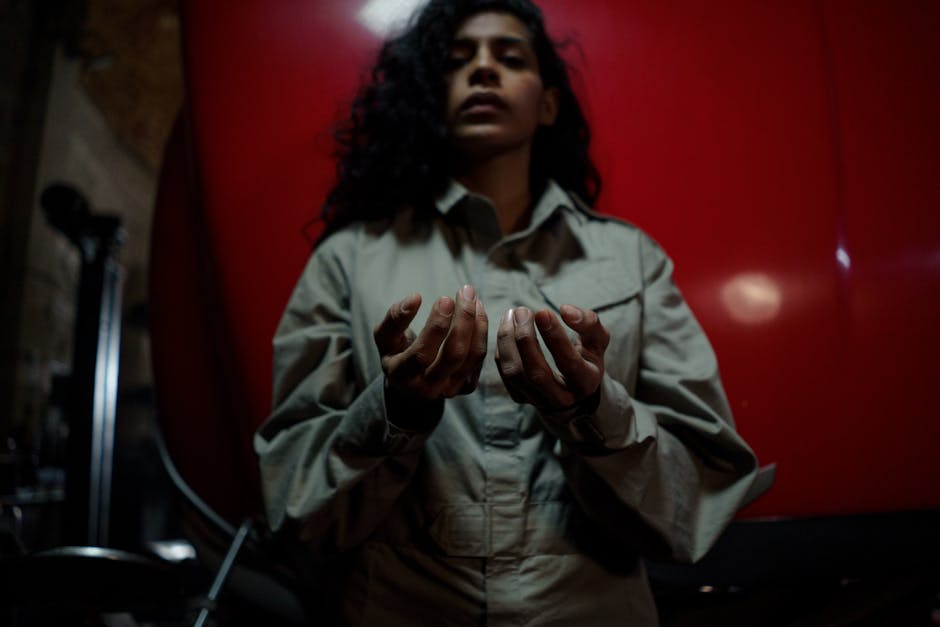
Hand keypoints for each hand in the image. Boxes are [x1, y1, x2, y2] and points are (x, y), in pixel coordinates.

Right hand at [373, 285, 487, 400]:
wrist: (408, 385)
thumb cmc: (395, 353)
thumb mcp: (385, 337)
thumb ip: (394, 318)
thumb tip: (415, 297)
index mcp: (402, 376)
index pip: (422, 353)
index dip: (436, 326)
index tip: (445, 298)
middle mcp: (427, 388)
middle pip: (453, 354)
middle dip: (463, 320)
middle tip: (466, 292)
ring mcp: (449, 390)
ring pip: (472, 356)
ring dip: (478, 324)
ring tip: (475, 299)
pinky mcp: (465, 387)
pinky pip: (480, 359)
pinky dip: (482, 333)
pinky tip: (478, 314)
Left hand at [495, 304, 608, 413]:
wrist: (573, 386)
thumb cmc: (586, 356)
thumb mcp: (597, 340)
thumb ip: (589, 323)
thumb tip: (566, 310)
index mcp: (585, 382)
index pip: (569, 362)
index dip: (554, 337)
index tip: (542, 311)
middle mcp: (562, 397)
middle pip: (537, 373)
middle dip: (526, 339)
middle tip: (522, 310)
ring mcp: (538, 400)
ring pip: (515, 374)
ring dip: (508, 341)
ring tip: (511, 314)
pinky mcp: (520, 397)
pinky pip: (505, 374)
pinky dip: (502, 349)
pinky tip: (507, 329)